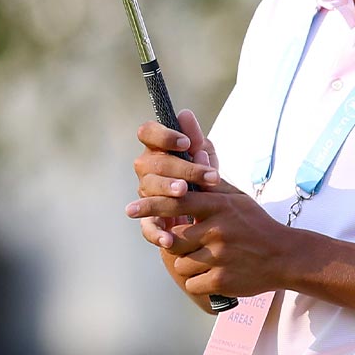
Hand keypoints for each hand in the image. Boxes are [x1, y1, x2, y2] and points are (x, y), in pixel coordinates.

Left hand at [125, 163, 294, 299]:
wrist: (284, 256)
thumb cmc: (256, 225)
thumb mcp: (237, 199)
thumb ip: (212, 182)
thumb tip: (196, 154)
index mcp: (219, 207)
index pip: (178, 201)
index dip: (151, 205)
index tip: (130, 209)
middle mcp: (217, 230)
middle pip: (174, 239)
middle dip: (178, 245)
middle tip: (196, 244)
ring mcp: (219, 257)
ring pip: (181, 264)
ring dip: (190, 265)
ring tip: (211, 260)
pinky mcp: (221, 280)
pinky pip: (192, 283)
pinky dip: (200, 281)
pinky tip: (217, 275)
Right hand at [131, 110, 220, 250]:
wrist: (209, 212)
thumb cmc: (203, 175)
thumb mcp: (206, 156)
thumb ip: (197, 140)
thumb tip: (185, 115)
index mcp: (158, 148)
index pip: (147, 132)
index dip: (163, 136)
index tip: (186, 143)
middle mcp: (147, 169)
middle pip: (152, 162)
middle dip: (179, 167)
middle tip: (202, 175)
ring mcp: (145, 193)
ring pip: (148, 188)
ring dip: (166, 189)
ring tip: (184, 192)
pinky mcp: (150, 219)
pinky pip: (148, 226)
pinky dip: (156, 232)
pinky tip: (168, 239)